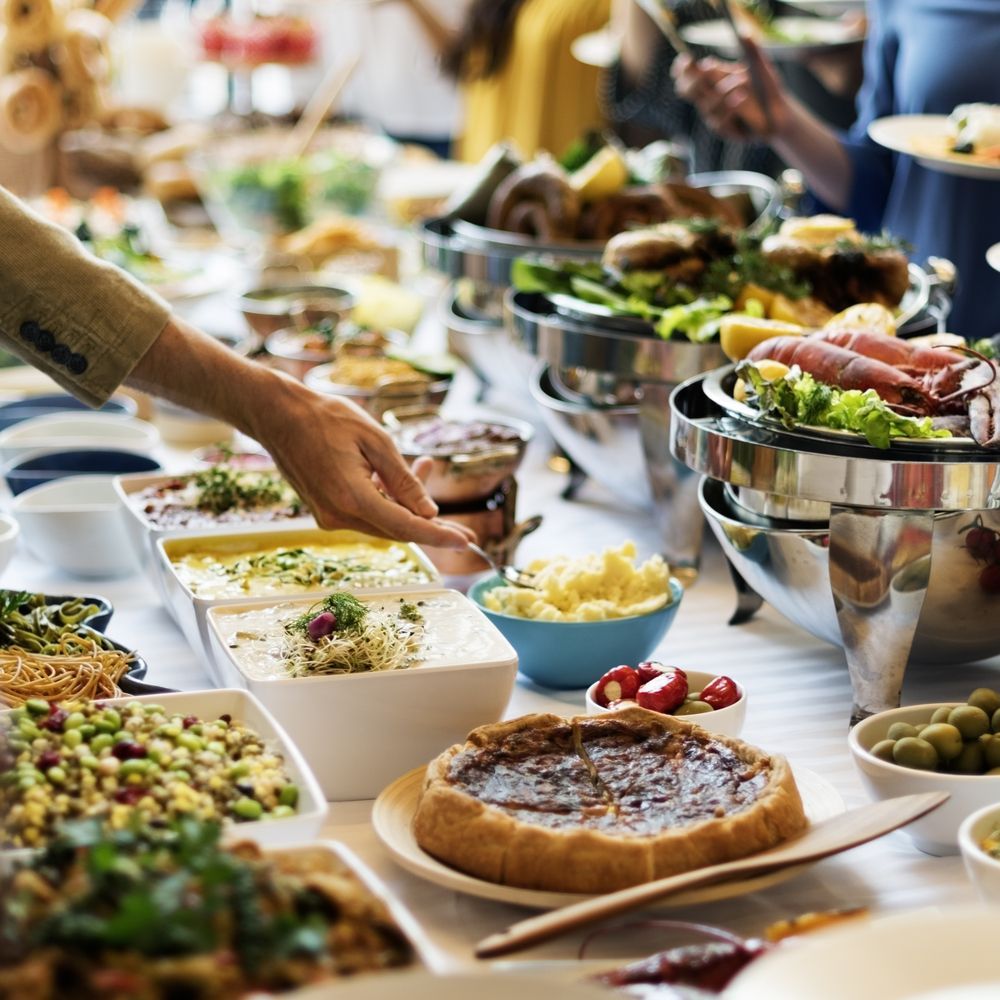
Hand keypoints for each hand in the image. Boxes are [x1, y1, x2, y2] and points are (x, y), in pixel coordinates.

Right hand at [127, 316, 475, 550]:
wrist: (277, 414)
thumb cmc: (326, 418)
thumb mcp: (375, 440)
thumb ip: (403, 480)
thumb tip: (428, 512)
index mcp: (352, 498)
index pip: (406, 527)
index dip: (439, 535)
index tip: (466, 541)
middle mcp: (338, 516)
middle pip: (396, 529)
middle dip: (430, 525)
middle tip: (464, 529)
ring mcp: (329, 516)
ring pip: (382, 521)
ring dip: (407, 504)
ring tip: (426, 467)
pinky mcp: (325, 510)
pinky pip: (366, 513)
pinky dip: (387, 499)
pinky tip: (399, 474)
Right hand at [671, 37, 791, 140]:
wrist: (780, 112)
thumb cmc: (767, 88)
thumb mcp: (759, 66)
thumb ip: (751, 49)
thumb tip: (744, 32)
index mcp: (711, 81)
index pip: (686, 76)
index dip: (682, 69)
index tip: (687, 59)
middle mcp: (708, 99)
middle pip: (686, 90)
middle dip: (693, 80)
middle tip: (703, 70)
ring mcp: (714, 116)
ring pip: (706, 104)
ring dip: (723, 90)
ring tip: (743, 78)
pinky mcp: (724, 130)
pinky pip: (719, 121)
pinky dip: (729, 107)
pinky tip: (741, 96)